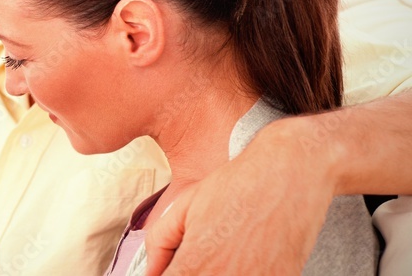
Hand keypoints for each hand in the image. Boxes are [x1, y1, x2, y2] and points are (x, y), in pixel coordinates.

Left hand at [144, 117, 334, 274]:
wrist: (291, 174)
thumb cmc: (237, 185)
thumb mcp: (183, 207)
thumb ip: (159, 243)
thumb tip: (149, 271)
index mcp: (194, 265)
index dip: (165, 275)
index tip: (171, 266)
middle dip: (187, 271)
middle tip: (196, 255)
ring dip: (214, 272)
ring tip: (220, 251)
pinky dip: (242, 272)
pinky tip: (242, 257)